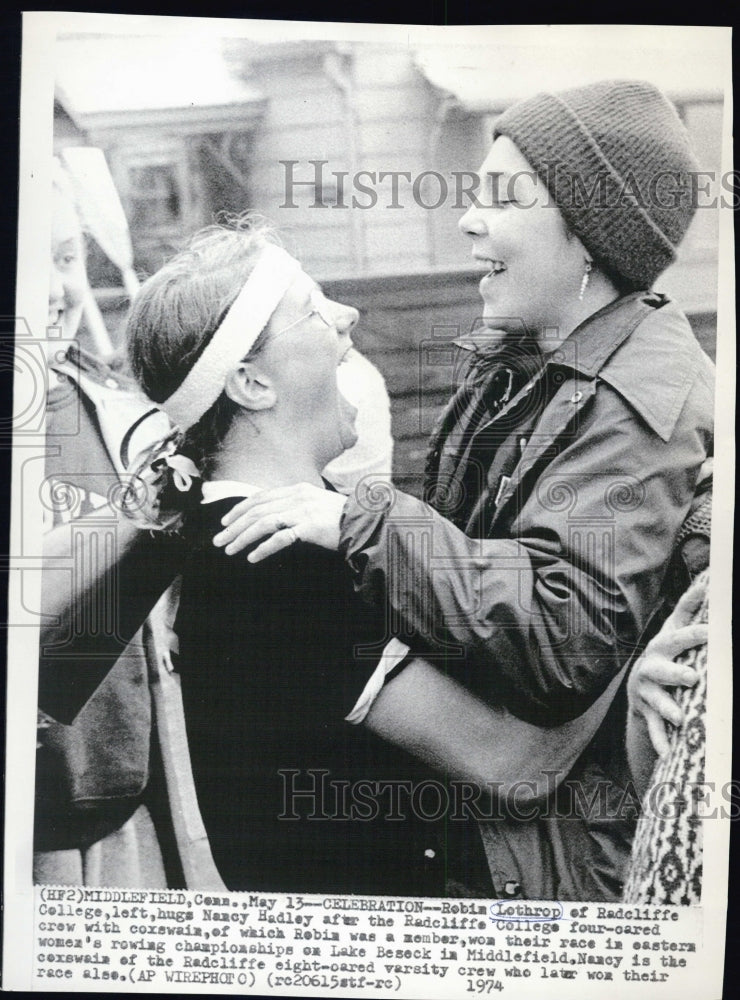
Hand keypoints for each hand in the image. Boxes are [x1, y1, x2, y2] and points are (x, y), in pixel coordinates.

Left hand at [212, 482, 346, 561]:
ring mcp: (303, 511)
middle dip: (234, 526)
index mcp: (297, 489)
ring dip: (243, 538)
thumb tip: (271, 516)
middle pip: (257, 510)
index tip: (225, 521)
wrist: (365, 524)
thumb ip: (295, 506)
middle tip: (219, 540)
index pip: (261, 497)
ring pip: (263, 523)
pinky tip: (253, 558)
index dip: (240, 509)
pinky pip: (280, 538)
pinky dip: (263, 548)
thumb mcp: (315, 505)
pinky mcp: (309, 527)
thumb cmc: (340, 519)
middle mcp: (298, 497)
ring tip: (230, 550)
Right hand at [627, 574, 707, 757]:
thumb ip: (689, 609)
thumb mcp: (675, 630)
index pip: (679, 633)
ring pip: (658, 701)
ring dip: (668, 709)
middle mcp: (652, 666)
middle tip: (692, 677)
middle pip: (663, 669)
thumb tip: (706, 582)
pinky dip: (661, 742)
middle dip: (676, 672)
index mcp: (663, 645)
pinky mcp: (646, 713)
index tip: (712, 626)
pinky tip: (669, 753)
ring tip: (681, 718)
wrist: (640, 688)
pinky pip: (654, 729)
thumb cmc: (667, 654)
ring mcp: (647, 692)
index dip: (693, 629)